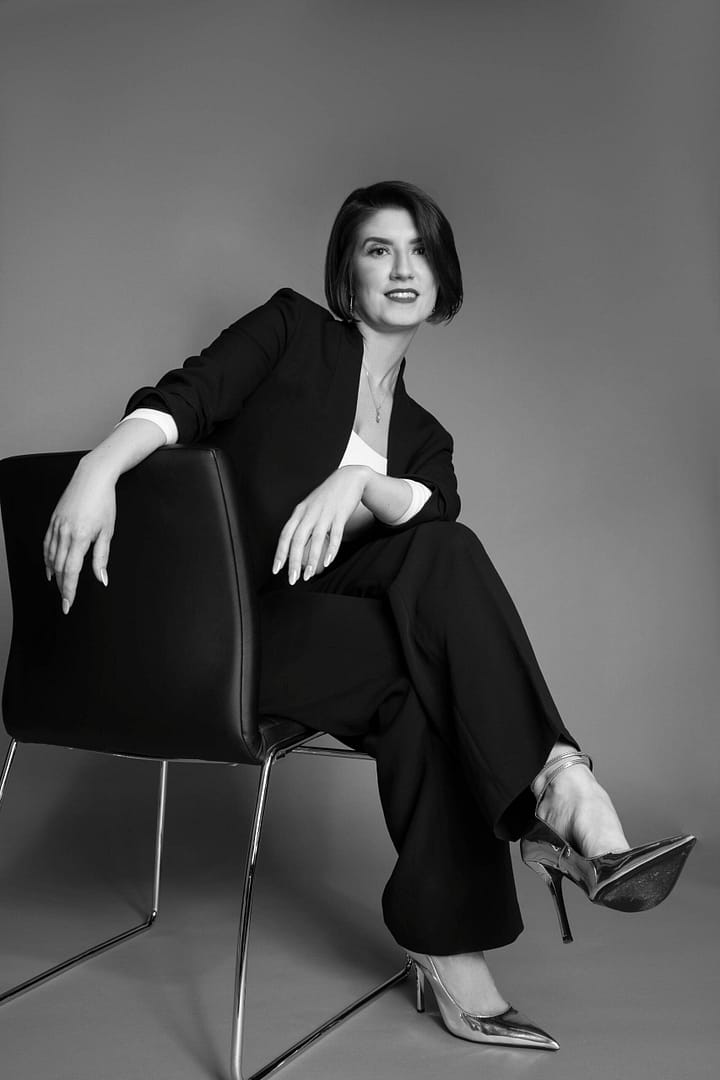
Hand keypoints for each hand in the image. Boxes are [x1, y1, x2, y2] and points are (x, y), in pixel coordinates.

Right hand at [43, 461, 116, 611]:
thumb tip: (102, 579)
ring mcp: (57, 526)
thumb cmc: (104, 503)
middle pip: (59, 567)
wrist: (93, 477)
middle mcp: (65, 533)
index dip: (69, 590)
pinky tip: (49, 568)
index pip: (71, 571)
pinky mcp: (53, 520)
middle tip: (65, 602)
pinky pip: (47, 544)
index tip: (68, 604)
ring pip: (51, 557)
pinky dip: (47, 559)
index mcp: (80, 537)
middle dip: (61, 587)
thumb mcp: (107, 532)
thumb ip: (102, 558)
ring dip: (54, 575)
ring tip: (59, 588)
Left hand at [272, 466, 368, 583]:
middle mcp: (310, 513)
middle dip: (293, 562)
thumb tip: (294, 544)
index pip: (285, 534)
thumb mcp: (311, 506)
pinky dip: (330, 549)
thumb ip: (302, 522)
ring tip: (307, 576)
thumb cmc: (329, 495)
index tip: (276, 569)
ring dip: (311, 560)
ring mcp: (325, 513)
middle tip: (292, 579)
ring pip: (315, 540)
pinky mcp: (340, 514)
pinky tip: (327, 562)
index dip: (280, 553)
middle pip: (297, 540)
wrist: (349, 478)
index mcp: (300, 511)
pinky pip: (335, 535)